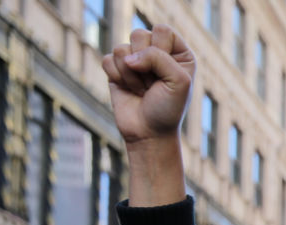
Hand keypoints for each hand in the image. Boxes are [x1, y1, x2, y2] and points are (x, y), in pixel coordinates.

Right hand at [102, 26, 194, 146]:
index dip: (160, 50)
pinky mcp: (116, 68)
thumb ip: (158, 57)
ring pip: (121, 48)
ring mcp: (135, 59)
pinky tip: (129, 90)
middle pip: (139, 34)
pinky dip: (118, 78)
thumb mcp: (178, 81)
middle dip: (144, 64)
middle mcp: (156, 51)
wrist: (149, 133)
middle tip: (153, 85)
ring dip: (132, 75)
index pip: (162, 30)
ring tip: (143, 90)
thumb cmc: (168, 109)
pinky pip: (107, 60)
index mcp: (178, 52)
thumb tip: (127, 56)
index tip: (166, 74)